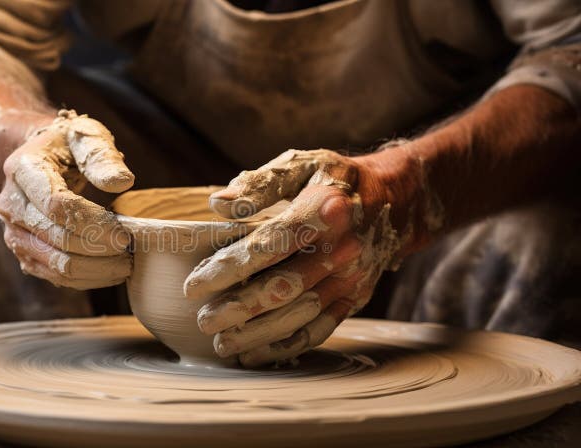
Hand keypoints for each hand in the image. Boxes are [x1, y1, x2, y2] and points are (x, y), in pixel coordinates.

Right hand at [0, 110, 133, 288]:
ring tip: (125, 264)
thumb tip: (123, 183)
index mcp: (22, 169)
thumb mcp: (86, 137)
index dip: (93, 223)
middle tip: (131, 250)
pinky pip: (54, 276)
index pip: (57, 206)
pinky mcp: (23, 252)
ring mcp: (13, 232)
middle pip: (57, 239)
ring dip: (95, 269)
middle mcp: (10, 204)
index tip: (124, 234)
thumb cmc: (67, 146)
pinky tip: (110, 271)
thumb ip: (103, 157)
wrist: (37, 159)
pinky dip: (86, 279)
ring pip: (56, 264)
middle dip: (99, 249)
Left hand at [184, 149, 404, 366]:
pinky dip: (287, 345)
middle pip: (282, 286)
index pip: (268, 244)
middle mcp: (341, 248)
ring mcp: (351, 277)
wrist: (399, 198)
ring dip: (258, 333)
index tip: (195, 283)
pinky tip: (255, 354)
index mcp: (323, 210)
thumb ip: (259, 183)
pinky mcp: (357, 297)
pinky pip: (320, 328)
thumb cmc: (335, 179)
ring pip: (299, 314)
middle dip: (238, 307)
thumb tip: (218, 205)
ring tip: (221, 343)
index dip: (229, 266)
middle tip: (203, 320)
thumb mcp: (302, 164)